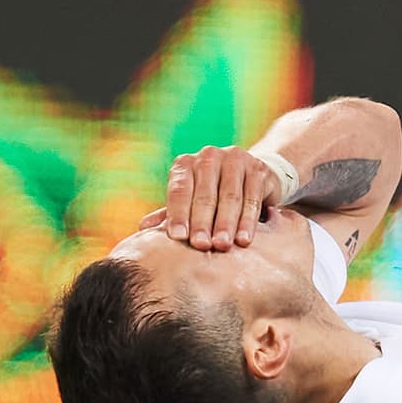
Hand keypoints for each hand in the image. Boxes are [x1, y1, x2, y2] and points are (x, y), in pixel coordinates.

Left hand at [139, 146, 281, 250]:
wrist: (254, 178)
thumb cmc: (215, 195)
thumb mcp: (192, 202)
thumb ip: (172, 213)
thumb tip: (143, 229)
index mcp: (186, 164)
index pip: (179, 190)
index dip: (178, 214)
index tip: (177, 238)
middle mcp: (209, 156)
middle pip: (205, 194)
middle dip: (202, 222)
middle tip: (201, 246)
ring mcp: (235, 159)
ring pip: (229, 197)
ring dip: (226, 224)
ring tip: (222, 246)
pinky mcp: (258, 169)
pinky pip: (252, 198)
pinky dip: (248, 221)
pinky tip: (244, 239)